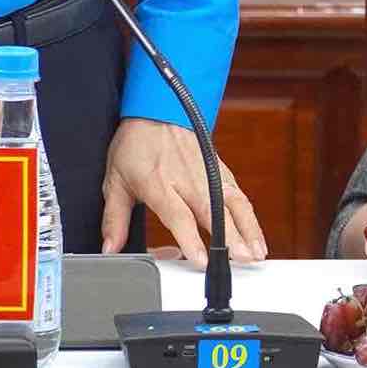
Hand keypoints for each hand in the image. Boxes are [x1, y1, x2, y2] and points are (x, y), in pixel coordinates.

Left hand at [101, 117, 267, 265]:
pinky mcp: (219, 168)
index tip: (202, 260)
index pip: (178, 215)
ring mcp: (207, 172)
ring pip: (233, 202)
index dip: (191, 239)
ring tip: (257, 253)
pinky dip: (249, 215)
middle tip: (244, 260)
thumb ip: (115, 218)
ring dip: (248, 228)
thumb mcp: (115, 180)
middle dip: (231, 238)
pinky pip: (238, 193)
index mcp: (159, 183)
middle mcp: (187, 178)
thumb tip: (109, 248)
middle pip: (213, 211)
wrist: (156, 107)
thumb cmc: (136, 144)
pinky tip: (255, 235)